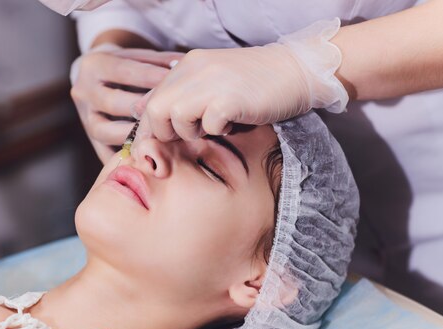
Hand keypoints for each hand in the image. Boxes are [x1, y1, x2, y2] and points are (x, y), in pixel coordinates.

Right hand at [69, 45, 183, 159]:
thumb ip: (159, 61)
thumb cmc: (125, 65)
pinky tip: (145, 157)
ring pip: (105, 131)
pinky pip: (105, 153)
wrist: (97, 77)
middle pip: (113, 103)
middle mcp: (83, 92)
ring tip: (161, 136)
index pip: (124, 71)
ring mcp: (84, 118)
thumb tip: (181, 64)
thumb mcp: (138, 56)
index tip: (176, 81)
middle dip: (143, 109)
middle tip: (169, 113)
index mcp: (93, 66)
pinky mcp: (91, 138)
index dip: (151, 76)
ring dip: (134, 135)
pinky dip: (125, 158)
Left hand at [133, 19, 348, 141]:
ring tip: (215, 127)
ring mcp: (212, 83)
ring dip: (193, 132)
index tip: (156, 148)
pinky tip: (234, 124)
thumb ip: (181, 96)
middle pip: (156, 110)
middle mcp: (195, 69)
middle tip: (188, 139)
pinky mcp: (230, 99)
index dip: (149, 129)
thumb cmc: (256, 84)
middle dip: (165, 133)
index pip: (151, 101)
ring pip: (176, 118)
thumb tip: (144, 112)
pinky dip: (219, 131)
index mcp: (188, 66)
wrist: (299, 71)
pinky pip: (208, 126)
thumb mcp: (211, 83)